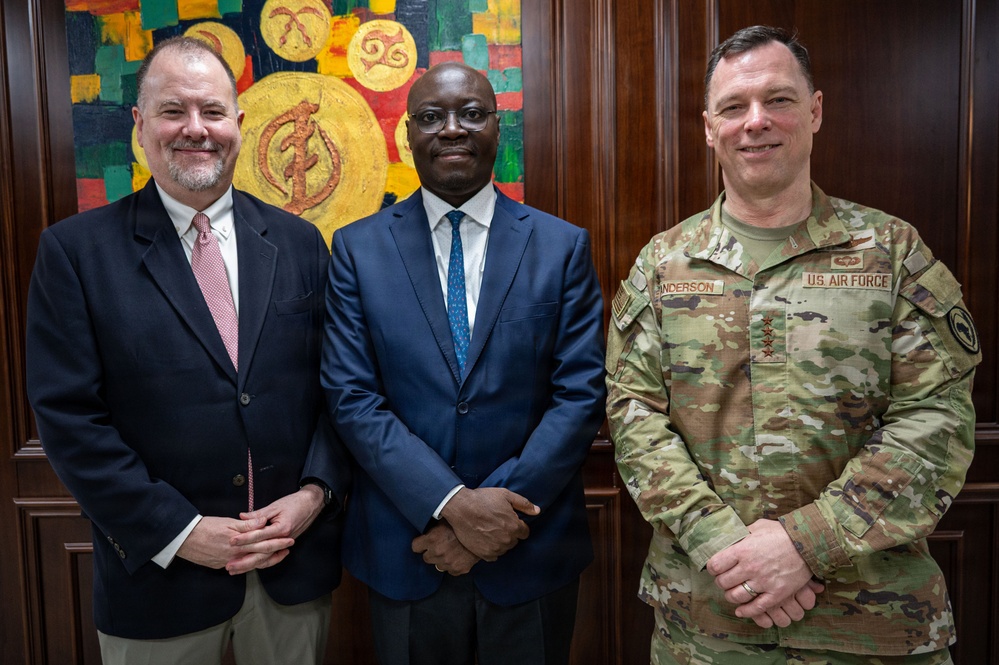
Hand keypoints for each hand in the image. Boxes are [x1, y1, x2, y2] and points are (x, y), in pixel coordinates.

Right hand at [177, 515, 293, 572]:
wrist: (184, 538)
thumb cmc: (206, 527)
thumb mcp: (229, 523)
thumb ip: (248, 525)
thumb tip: (264, 523)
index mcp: (240, 545)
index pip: (264, 545)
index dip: (278, 543)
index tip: (290, 540)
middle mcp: (235, 557)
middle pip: (260, 557)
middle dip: (275, 554)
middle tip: (287, 551)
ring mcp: (227, 563)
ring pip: (250, 564)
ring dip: (264, 561)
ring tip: (275, 556)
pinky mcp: (219, 565)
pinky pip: (239, 566)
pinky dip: (249, 564)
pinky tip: (253, 561)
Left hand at [225, 486, 326, 574]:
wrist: (311, 505)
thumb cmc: (294, 503)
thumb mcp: (275, 505)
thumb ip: (258, 514)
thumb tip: (241, 517)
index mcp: (281, 528)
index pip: (260, 536)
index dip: (245, 538)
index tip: (231, 541)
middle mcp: (283, 539)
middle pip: (262, 553)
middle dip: (245, 560)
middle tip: (229, 565)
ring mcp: (284, 544)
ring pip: (266, 558)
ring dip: (250, 565)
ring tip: (235, 570)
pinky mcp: (284, 545)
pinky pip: (271, 557)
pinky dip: (260, 562)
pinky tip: (250, 567)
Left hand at [412, 522, 479, 574]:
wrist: (484, 532)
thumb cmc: (465, 522)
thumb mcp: (447, 518)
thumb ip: (435, 522)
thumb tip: (428, 517)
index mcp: (432, 538)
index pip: (415, 547)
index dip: (420, 543)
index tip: (424, 542)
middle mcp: (437, 552)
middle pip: (426, 558)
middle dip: (431, 552)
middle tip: (439, 546)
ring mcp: (447, 562)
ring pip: (438, 566)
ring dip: (442, 560)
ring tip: (450, 551)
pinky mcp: (458, 569)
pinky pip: (450, 571)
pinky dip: (453, 566)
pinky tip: (458, 557)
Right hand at [439, 487, 538, 560]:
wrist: (461, 508)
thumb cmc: (483, 500)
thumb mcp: (505, 495)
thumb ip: (524, 504)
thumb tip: (537, 511)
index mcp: (515, 527)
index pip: (525, 533)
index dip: (518, 525)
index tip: (510, 521)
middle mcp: (507, 540)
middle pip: (514, 541)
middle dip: (509, 533)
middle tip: (498, 524)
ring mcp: (495, 548)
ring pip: (504, 548)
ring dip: (500, 542)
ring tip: (490, 530)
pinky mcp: (484, 554)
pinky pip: (493, 556)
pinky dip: (491, 549)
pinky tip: (485, 539)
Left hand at [706, 519, 816, 622]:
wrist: (808, 543)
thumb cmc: (782, 533)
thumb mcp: (758, 526)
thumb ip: (742, 533)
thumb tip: (730, 537)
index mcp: (743, 550)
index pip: (715, 565)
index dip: (712, 568)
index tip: (715, 568)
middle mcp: (750, 567)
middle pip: (723, 582)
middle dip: (721, 582)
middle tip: (724, 580)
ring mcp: (763, 582)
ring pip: (736, 596)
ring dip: (731, 596)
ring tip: (732, 592)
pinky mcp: (777, 593)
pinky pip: (757, 608)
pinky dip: (746, 611)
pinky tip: (741, 610)